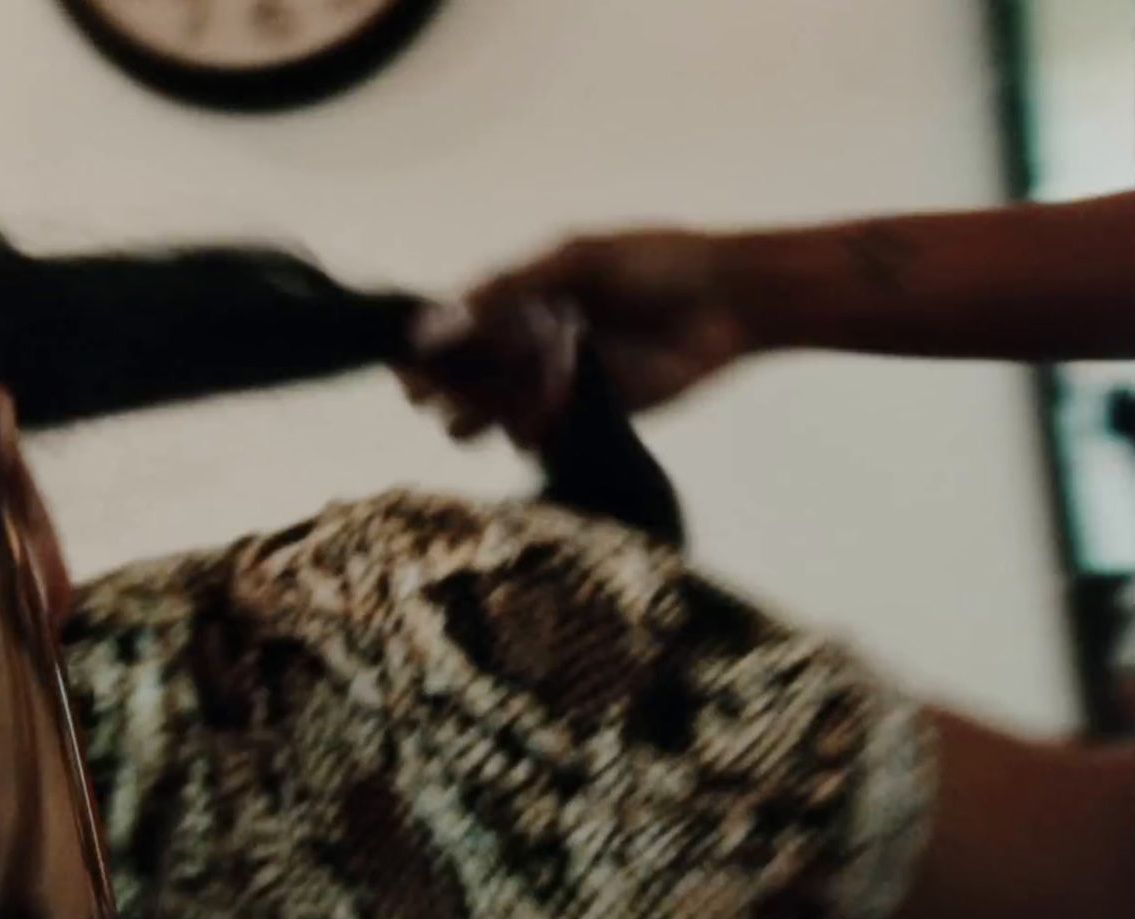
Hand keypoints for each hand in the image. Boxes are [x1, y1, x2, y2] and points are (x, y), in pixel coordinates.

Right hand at [396, 231, 748, 447]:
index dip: (425, 350)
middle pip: (463, 378)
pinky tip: (532, 431)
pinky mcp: (587, 418)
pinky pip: (538, 437)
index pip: (453, 327)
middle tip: (439, 400)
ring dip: (479, 420)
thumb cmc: (657, 264)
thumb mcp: (577, 261)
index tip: (406, 368)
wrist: (731, 301)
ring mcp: (555, 383)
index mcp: (521, 297)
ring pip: (492, 414)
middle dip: (444, 392)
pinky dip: (526, 438)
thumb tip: (437, 319)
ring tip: (485, 419)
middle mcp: (529, 343)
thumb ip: (509, 289)